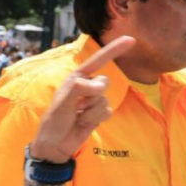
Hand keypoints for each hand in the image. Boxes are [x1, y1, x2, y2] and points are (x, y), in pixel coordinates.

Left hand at [29, 36, 135, 162]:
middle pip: (104, 82)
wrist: (55, 146)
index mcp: (76, 78)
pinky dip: (96, 119)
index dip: (114, 50)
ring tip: (77, 117)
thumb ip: (79, 89)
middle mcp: (86, 86)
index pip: (98, 60)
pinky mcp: (98, 114)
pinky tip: (83, 123)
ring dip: (91, 111)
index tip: (131, 40)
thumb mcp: (63, 103)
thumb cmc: (54, 122)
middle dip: (92, 96)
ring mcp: (93, 101)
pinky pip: (107, 111)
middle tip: (77, 107)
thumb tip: (101, 85)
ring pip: (105, 100)